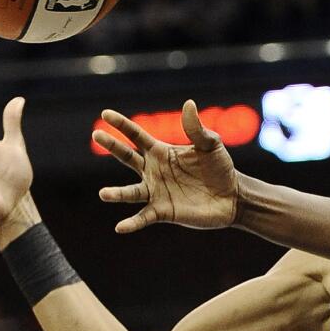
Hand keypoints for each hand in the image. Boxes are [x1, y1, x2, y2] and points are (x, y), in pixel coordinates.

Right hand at [94, 100, 239, 233]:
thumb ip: (197, 129)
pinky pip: (144, 217)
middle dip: (112, 146)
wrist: (233, 197)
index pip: (136, 136)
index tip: (105, 114)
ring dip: (117, 194)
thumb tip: (188, 104)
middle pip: (127, 157)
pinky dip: (132, 223)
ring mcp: (156, 192)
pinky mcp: (163, 211)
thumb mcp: (211, 145)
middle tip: (96, 134)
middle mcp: (153, 171)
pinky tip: (120, 227)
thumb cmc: (220, 168)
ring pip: (131, 192)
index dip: (121, 124)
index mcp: (161, 152)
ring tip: (104, 194)